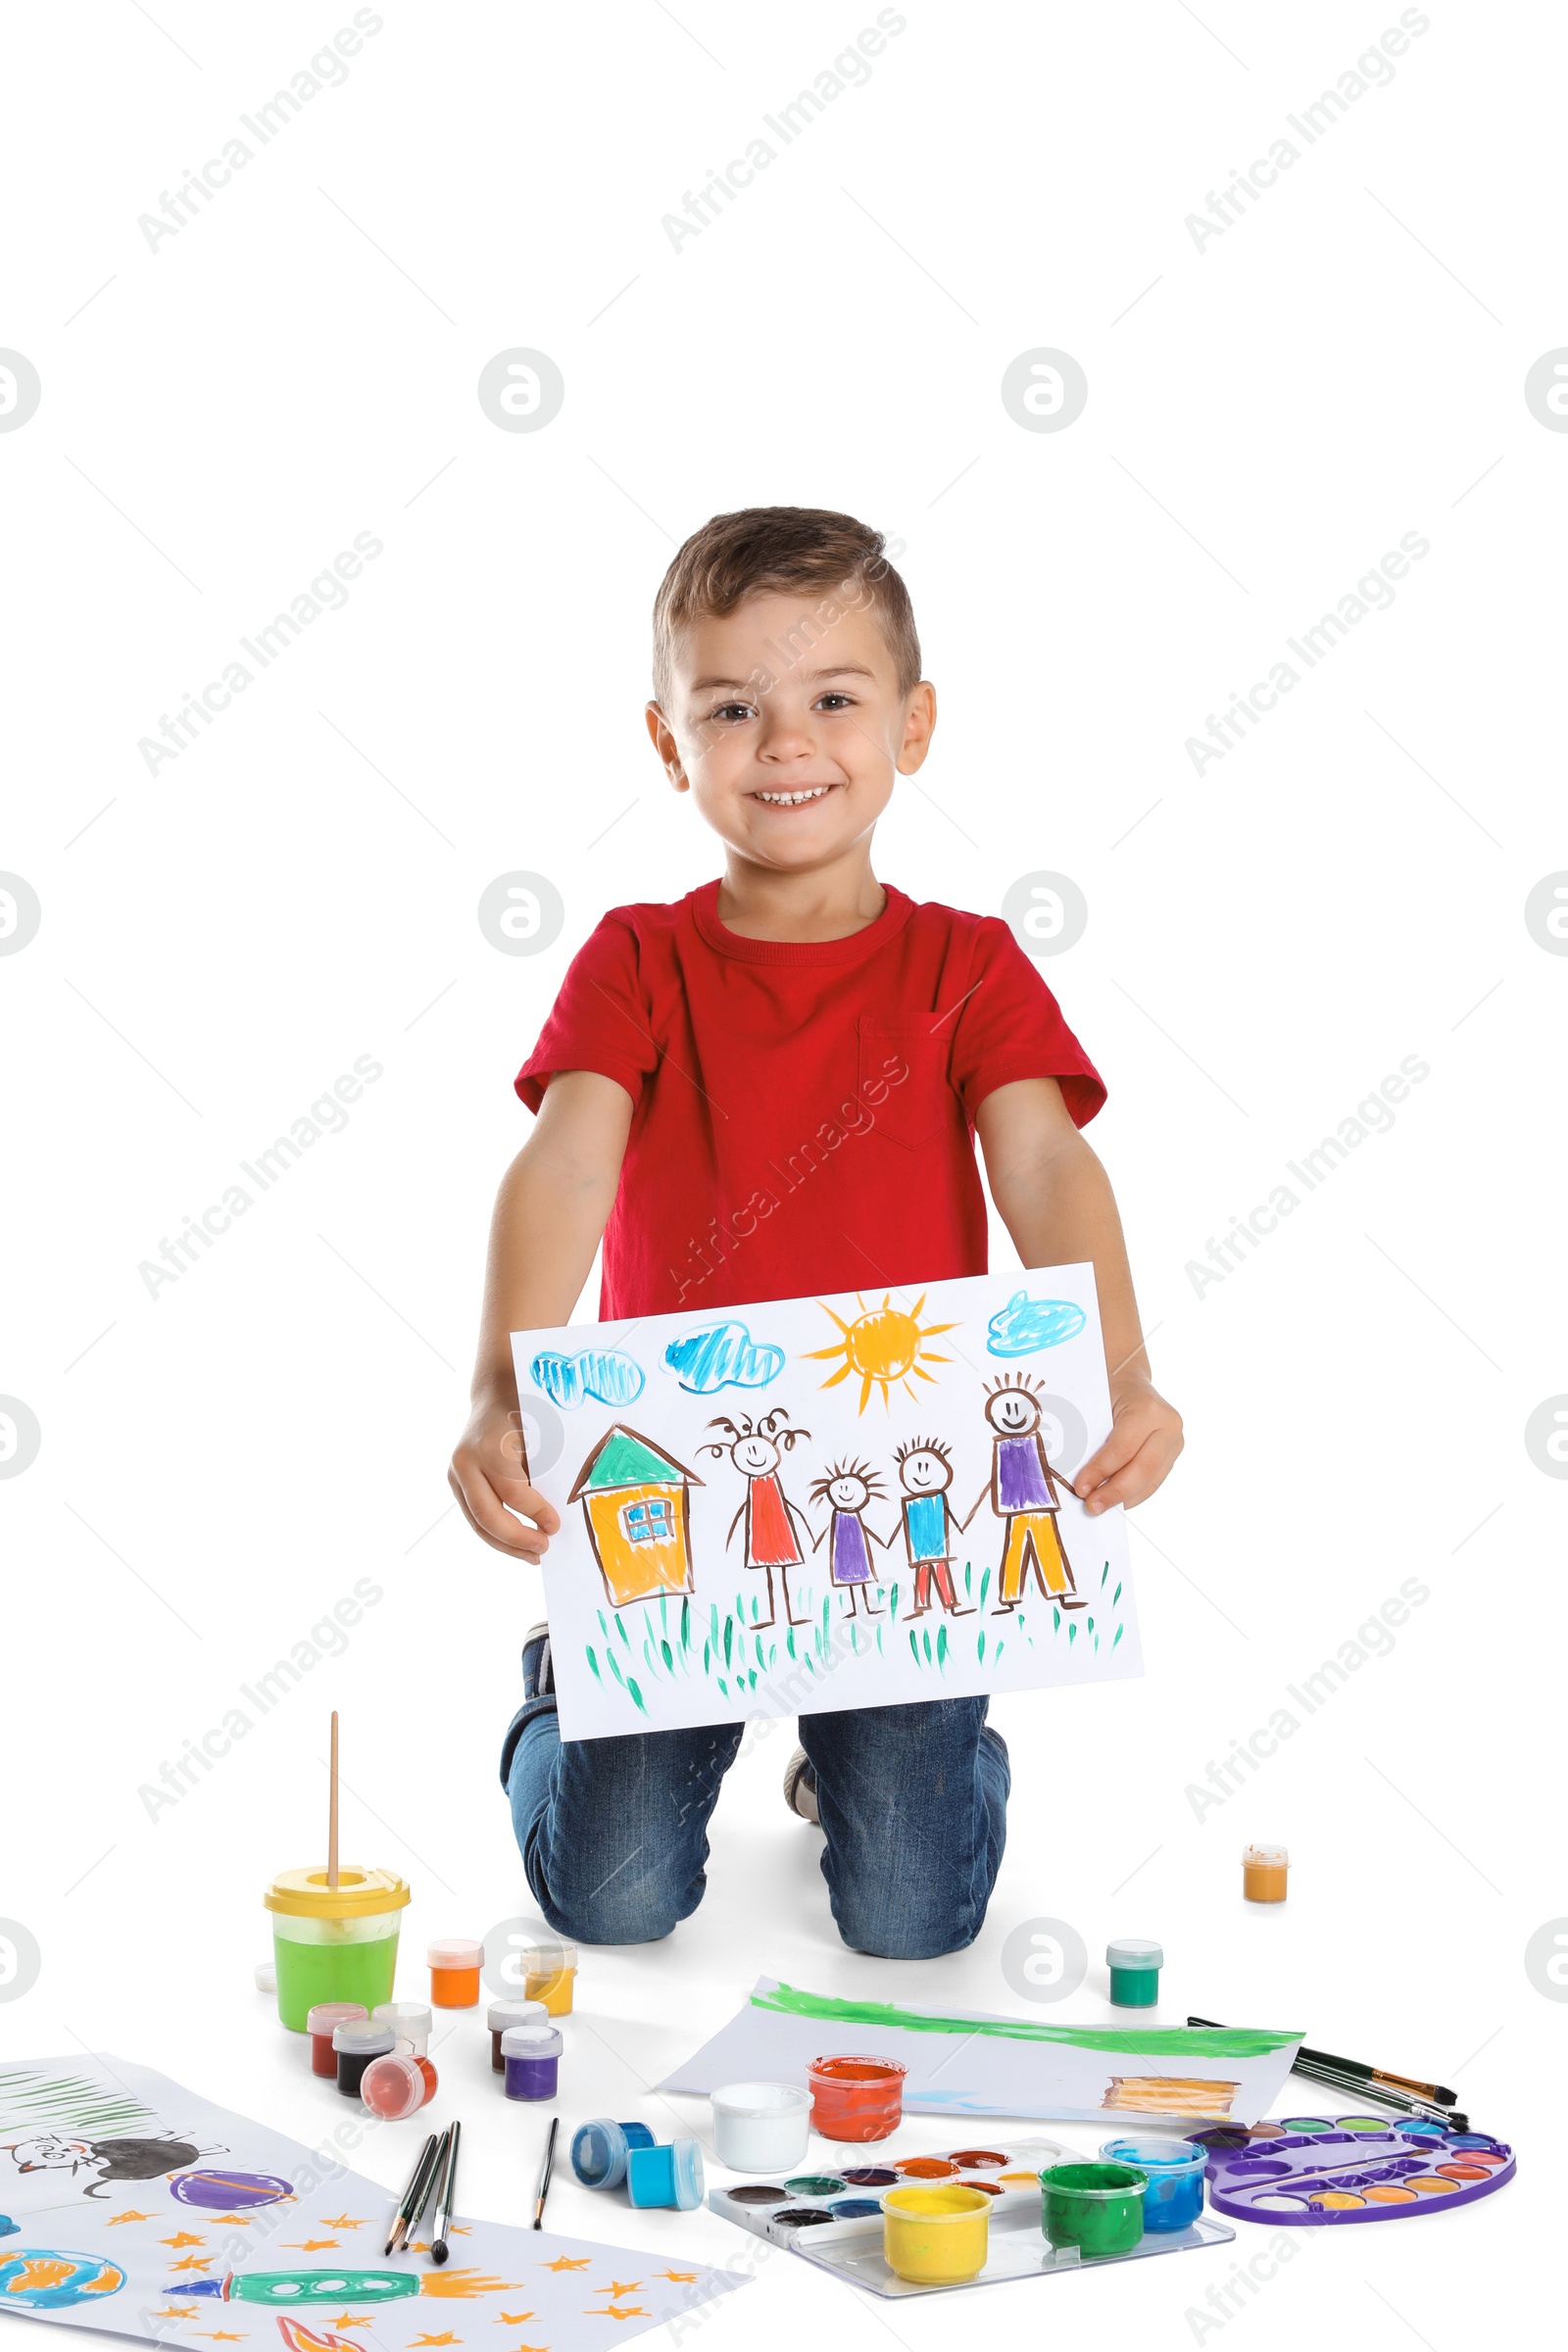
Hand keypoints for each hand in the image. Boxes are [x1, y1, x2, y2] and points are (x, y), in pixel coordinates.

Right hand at [448, 1397, 560, 1560]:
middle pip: (487, 1514)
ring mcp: (456, 1474)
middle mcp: (465, 1461)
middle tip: (543, 1550)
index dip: (536, 1513)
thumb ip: (545, 1473)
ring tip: (532, 1556)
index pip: (512, 1492)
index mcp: (489, 1446)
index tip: (556, 1526)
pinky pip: (475, 1517)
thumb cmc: (526, 1415)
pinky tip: (516, 1544)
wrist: (495, 1396)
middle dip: (517, 1539)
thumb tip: (557, 1517)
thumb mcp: (540, 1436)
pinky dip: (496, 1534)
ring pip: (477, 1522)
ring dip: (505, 1545)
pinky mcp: (456, 1484)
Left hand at [1073, 1379, 1182, 1513]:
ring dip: (1124, 1498)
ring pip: (1151, 1479)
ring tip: (1100, 1507)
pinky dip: (1133, 1493)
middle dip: (1115, 1492)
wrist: (1128, 1378)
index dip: (1101, 1472)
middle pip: (1143, 1469)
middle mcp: (1168, 1424)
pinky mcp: (1173, 1452)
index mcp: (1146, 1408)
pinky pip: (1154, 1480)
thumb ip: (1089, 1437)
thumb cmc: (1105, 1390)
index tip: (1081, 1488)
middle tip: (1091, 1506)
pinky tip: (1116, 1501)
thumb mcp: (1095, 1404)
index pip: (1122, 1448)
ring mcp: (1175, 1439)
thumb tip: (1078, 1476)